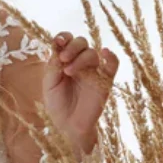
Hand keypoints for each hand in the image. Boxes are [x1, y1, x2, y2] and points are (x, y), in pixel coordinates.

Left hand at [42, 32, 119, 151]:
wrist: (68, 125)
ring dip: (80, 58)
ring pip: (92, 53)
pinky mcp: (105, 81)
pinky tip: (105, 52)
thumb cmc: (57, 104)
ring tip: (69, 71)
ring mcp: (93, 71)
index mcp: (65, 60)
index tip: (58, 42)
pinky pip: (113, 65)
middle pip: (81, 42)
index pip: (67, 41)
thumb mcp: (49, 84)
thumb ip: (53, 65)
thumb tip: (57, 46)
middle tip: (63, 59)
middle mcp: (80, 62)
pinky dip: (111, 57)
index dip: (63, 37)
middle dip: (72, 47)